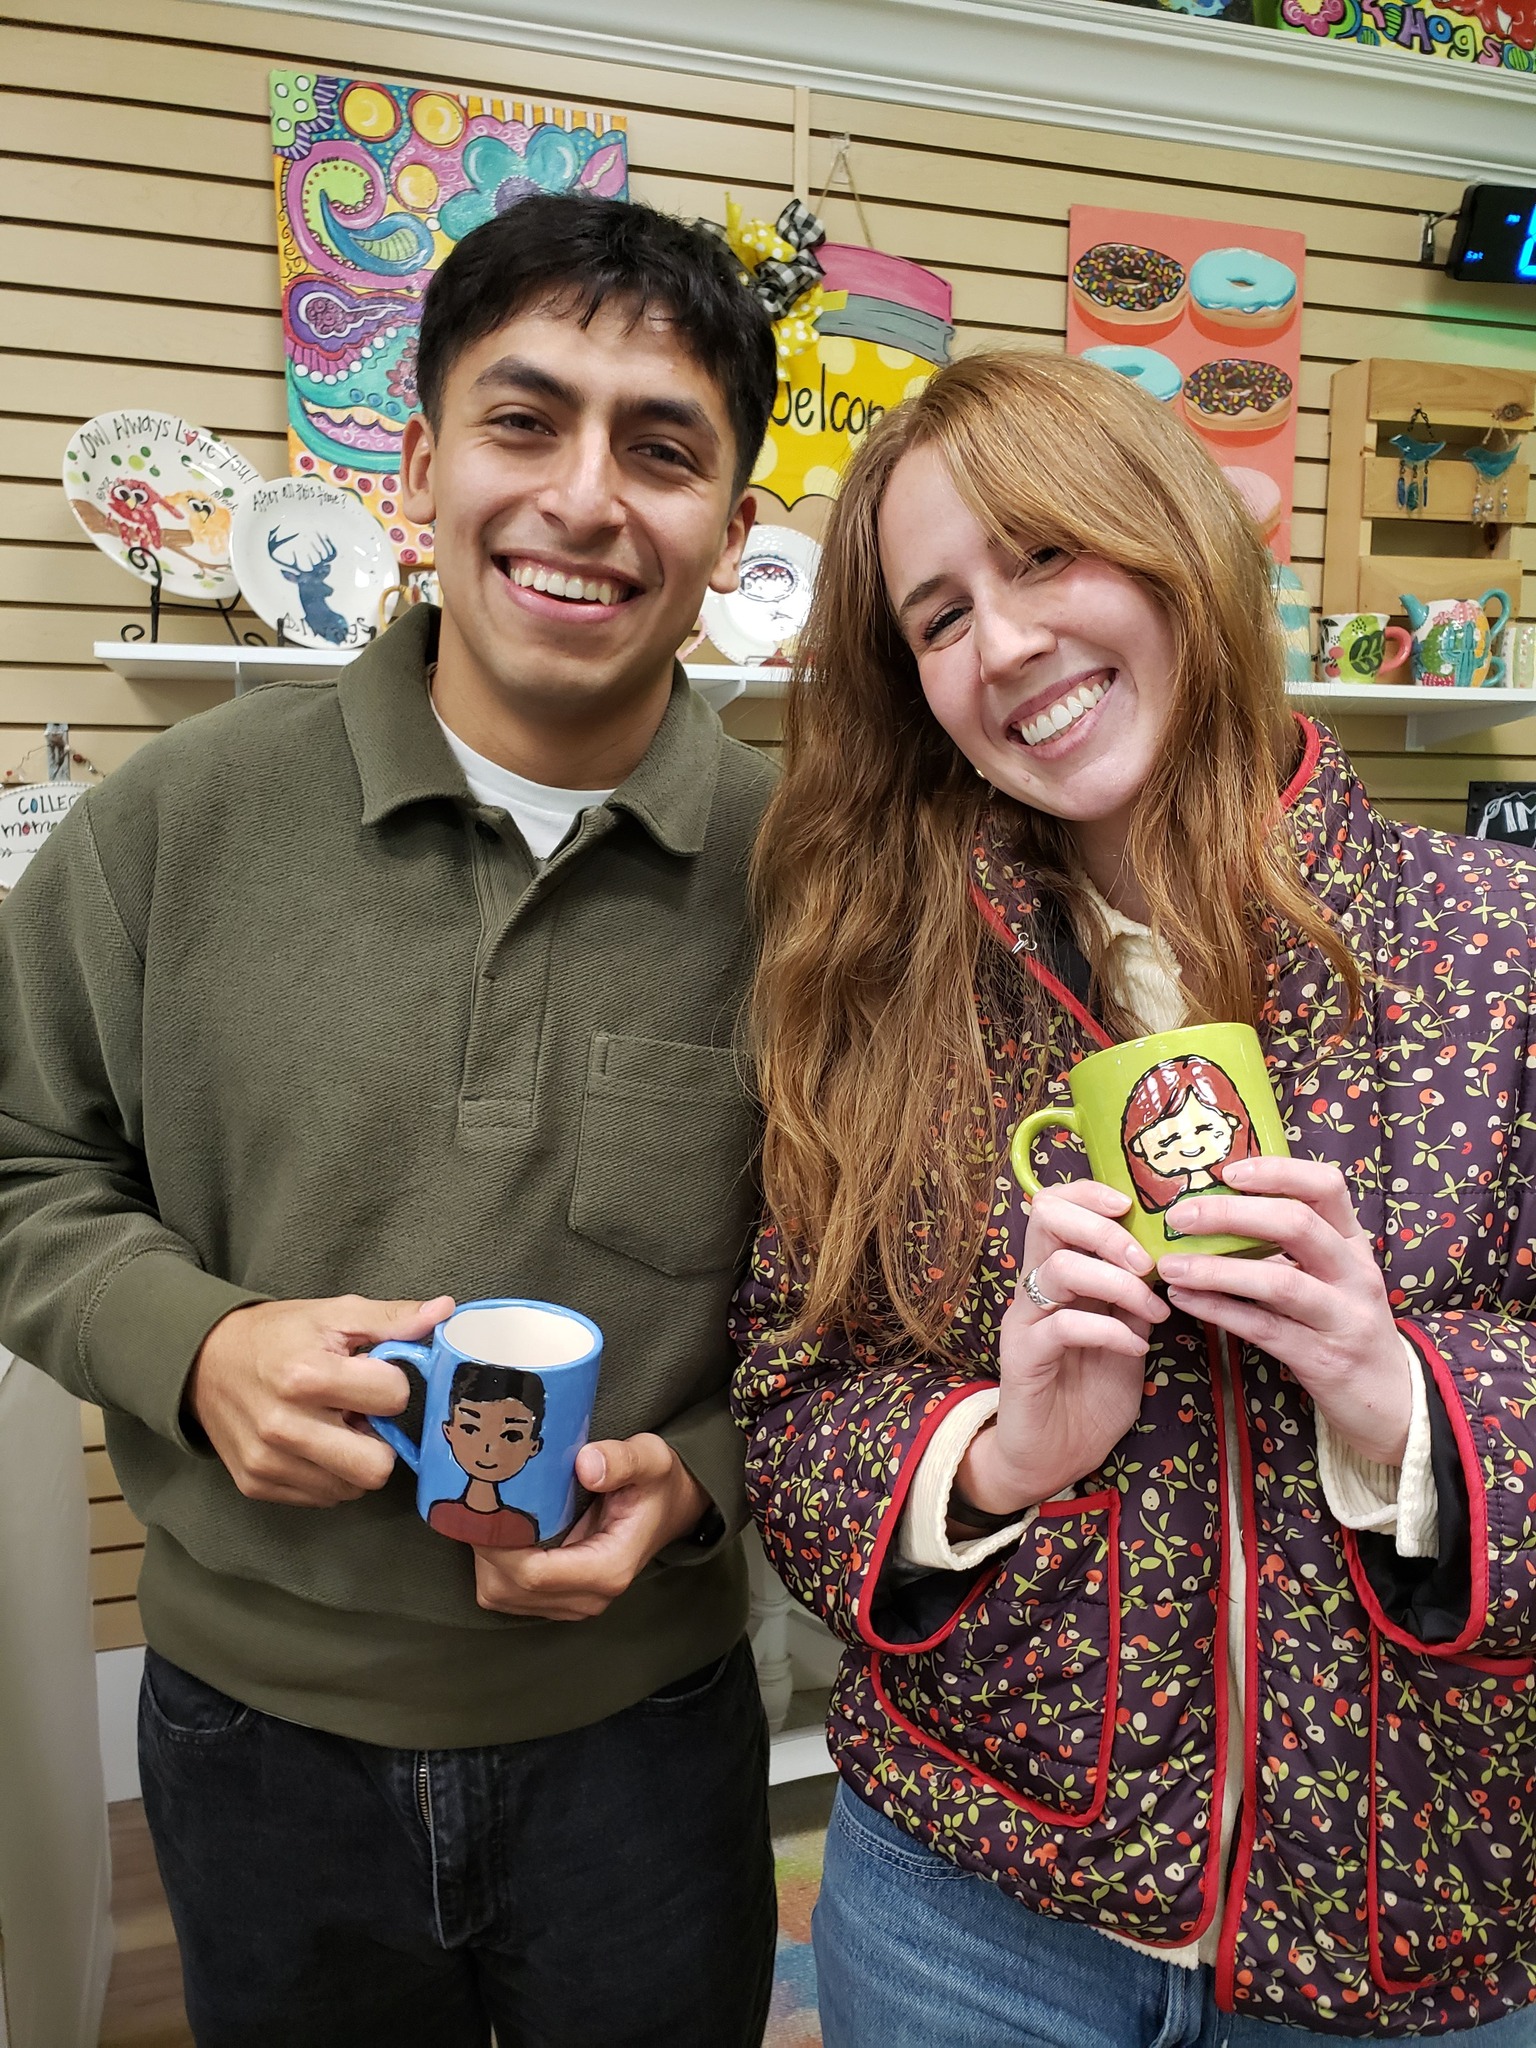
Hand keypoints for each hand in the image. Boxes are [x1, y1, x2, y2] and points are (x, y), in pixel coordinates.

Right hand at [188, 1293, 454, 1504]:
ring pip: (351, 1488)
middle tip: (360, 1414)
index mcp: (305, 1376)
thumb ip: (393, 1318)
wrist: (205, 1362)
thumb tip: (446, 1310)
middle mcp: (283, 1427)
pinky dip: (327, 1474)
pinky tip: (313, 1443)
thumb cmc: (280, 1335)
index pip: (393, 1399)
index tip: (369, 1374)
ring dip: (353, 1460)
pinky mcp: (256, 1485)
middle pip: (376, 1468)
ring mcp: (267, 1462)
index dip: (391, 1385)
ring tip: (332, 1426)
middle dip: (380, 1441)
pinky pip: (321, 1498)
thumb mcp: (335, 1313)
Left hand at [472, 1433, 709, 1621]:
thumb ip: (622, 1460)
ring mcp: (574, 1602)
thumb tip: (585, 1465)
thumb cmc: (658, 1482)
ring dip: (486, 1559)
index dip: (498, 1545)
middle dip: (485, 1550)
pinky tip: (501, 1530)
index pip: (533, 1575)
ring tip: (489, 1513)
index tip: (487, 1505)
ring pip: (502, 1596)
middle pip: (509, 1590)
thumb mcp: (650, 1459)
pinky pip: (509, 1593)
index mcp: (608, 1569)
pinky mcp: (561, 1599)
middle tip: (481, 1502)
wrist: (672, 1507)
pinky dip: (495, 1566)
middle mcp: (589, 1596)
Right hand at [960, 1182, 1167, 1516]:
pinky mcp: (1022, 1358)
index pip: (1057, 1205)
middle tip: (1144, 1260)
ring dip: (1117, 1282)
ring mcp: (1025, 1320)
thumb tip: (1171, 1262)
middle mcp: (1034, 1288)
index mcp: (1058, 1274)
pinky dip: (1108, 1329)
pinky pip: (1062, 1326)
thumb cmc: (1090, 1399)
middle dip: (1103, 1228)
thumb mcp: (1127, 1340)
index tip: (1132, 1207)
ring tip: (1153, 1310)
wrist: (1052, 1461)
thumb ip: (1137, 1302)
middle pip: (1045, 1216)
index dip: (1090, 1192)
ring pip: (1058, 1266)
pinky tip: (1134, 1349)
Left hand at [1157, 1154, 1411, 1467]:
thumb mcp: (1331, 1276)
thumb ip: (1289, 1246)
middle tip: (1181, 1215)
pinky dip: (1219, 1311)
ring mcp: (1343, 1317)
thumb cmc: (1343, 1324)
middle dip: (1232, 1215)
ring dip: (1216, 1270)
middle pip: (1297, 1225)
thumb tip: (1215, 1209)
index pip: (1325, 1186)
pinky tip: (1185, 1300)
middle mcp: (1355, 1273)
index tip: (1227, 1172)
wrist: (1390, 1399)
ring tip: (1171, 1265)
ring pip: (1279, 1282)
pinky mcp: (1324, 1358)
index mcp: (1353, 1243)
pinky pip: (1265, 1329)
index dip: (1277, 1172)